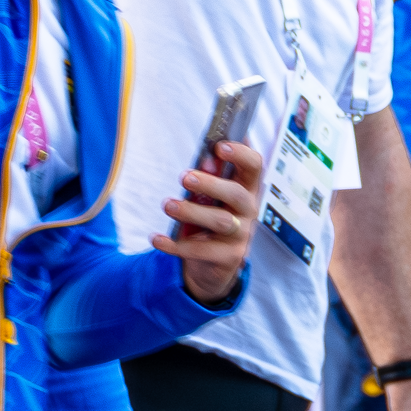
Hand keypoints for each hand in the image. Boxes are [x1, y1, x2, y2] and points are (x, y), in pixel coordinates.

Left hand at [156, 141, 263, 304]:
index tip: (220, 146)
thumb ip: (209, 177)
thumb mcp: (210, 196)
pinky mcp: (228, 257)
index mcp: (246, 188)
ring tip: (167, 204)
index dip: (241, 154)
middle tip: (184, 177)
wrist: (214, 264)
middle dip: (211, 184)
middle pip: (237, 194)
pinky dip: (174, 244)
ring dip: (192, 211)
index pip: (254, 166)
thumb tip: (206, 159)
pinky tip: (156, 238)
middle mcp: (248, 211)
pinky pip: (200, 250)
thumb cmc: (211, 217)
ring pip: (221, 222)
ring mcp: (241, 236)